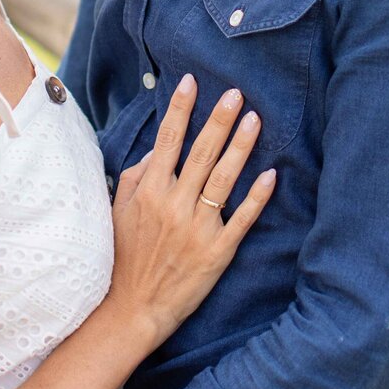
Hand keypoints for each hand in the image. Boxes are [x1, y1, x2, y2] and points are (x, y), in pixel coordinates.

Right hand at [108, 75, 274, 347]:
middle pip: (201, 152)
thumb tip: (157, 149)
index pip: (167, 140)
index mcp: (149, 191)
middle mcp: (174, 204)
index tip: (192, 82)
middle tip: (236, 93)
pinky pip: (241, 218)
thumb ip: (136, 176)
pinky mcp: (218, 251)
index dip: (180, 109)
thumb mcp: (117, 210)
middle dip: (219, 119)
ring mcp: (197, 228)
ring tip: (255, 119)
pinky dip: (256, 196)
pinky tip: (271, 173)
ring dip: (240, 147)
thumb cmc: (124, 256)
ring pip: (224, 179)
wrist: (132, 307)